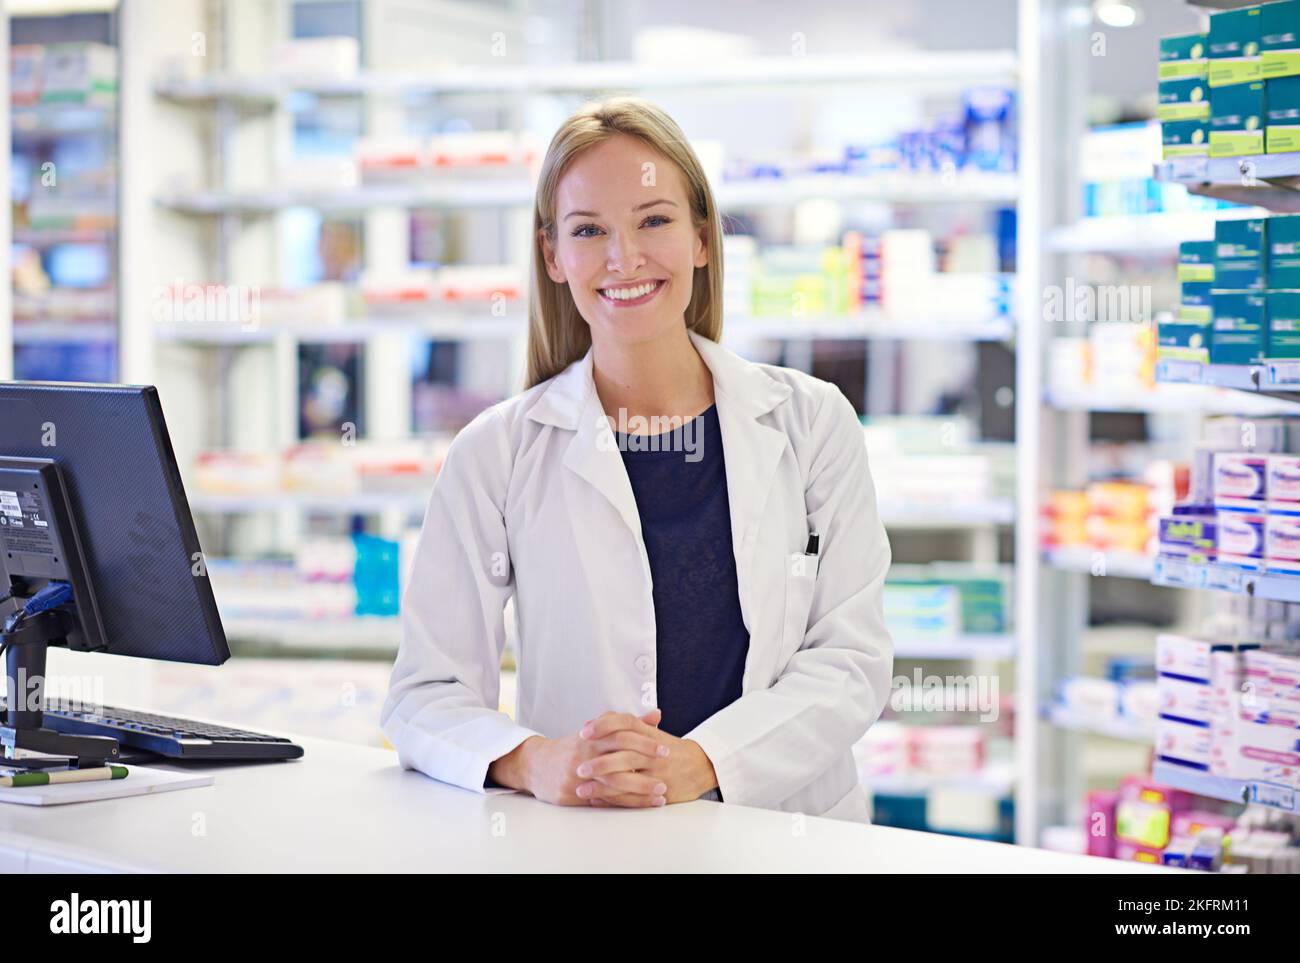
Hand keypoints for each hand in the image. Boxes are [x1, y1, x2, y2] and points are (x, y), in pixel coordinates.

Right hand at [488, 717, 668, 806]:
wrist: (535, 765)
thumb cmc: (572, 748)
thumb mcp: (596, 732)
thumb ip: (627, 724)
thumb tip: (656, 715)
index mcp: (591, 737)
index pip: (621, 735)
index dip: (644, 742)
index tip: (664, 748)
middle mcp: (584, 755)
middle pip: (619, 758)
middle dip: (645, 765)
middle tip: (667, 770)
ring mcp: (577, 775)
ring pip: (613, 782)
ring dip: (640, 788)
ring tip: (661, 792)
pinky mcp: (571, 794)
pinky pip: (602, 800)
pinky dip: (625, 803)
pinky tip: (642, 804)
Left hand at [577, 709, 718, 805]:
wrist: (701, 765)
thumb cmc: (668, 749)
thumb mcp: (648, 732)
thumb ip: (620, 727)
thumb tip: (589, 724)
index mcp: (649, 734)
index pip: (625, 723)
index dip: (604, 726)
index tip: (584, 732)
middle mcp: (653, 753)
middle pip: (624, 755)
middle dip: (599, 762)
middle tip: (578, 768)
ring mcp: (657, 773)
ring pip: (627, 779)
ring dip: (602, 785)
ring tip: (581, 788)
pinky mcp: (660, 792)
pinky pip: (634, 797)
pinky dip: (613, 799)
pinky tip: (597, 799)